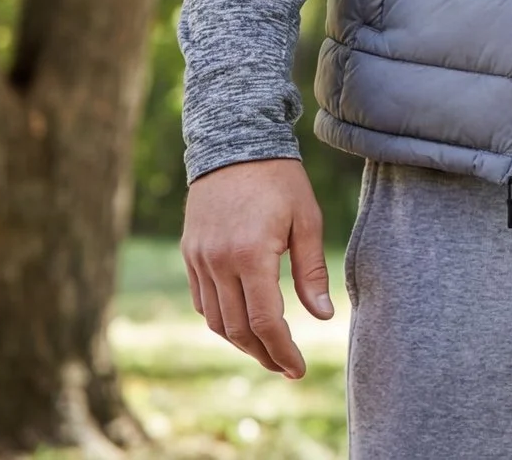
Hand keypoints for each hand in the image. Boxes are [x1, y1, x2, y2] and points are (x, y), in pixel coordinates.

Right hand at [181, 157, 330, 378]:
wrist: (234, 142)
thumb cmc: (280, 179)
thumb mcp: (307, 219)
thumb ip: (312, 271)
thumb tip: (322, 316)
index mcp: (251, 255)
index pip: (265, 321)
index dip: (283, 351)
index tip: (299, 369)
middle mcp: (218, 262)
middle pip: (238, 329)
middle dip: (264, 354)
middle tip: (286, 367)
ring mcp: (199, 259)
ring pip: (216, 321)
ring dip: (241, 342)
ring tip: (268, 350)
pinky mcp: (190, 254)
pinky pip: (202, 301)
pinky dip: (222, 319)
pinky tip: (243, 323)